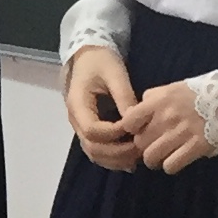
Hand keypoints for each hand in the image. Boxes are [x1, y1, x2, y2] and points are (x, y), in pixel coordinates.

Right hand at [64, 43, 141, 173]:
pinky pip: (97, 151)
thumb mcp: (115, 73)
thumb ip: (124, 97)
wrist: (89, 56)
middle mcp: (75, 120)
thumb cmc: (101, 61)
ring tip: (137, 157)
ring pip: (94, 153)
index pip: (93, 130)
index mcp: (78, 104)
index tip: (135, 128)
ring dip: (115, 159)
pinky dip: (113, 159)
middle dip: (117, 152)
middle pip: (92, 147)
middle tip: (141, 149)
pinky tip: (130, 161)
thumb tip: (136, 121)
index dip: (115, 134)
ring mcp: (80, 127)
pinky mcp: (89, 130)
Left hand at [120, 79, 215, 174]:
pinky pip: (170, 165)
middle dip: (145, 147)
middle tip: (155, 146)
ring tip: (164, 156)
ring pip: (151, 157)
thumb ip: (152, 99)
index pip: (128, 121)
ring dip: (155, 160)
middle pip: (140, 143)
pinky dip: (171, 166)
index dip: (132, 130)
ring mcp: (181, 133)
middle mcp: (167, 117)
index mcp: (159, 101)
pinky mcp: (196, 147)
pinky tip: (177, 159)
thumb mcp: (174, 88)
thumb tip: (133, 113)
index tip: (140, 131)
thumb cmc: (202, 93)